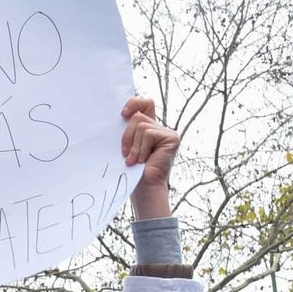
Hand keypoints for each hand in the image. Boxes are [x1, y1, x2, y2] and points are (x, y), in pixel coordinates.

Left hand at [121, 97, 180, 219]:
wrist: (143, 188)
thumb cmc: (131, 171)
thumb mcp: (126, 146)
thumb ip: (127, 130)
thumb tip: (120, 115)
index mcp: (148, 128)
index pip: (145, 104)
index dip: (134, 103)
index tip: (122, 114)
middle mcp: (159, 128)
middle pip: (137, 116)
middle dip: (127, 135)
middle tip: (125, 153)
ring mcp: (167, 133)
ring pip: (141, 125)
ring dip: (134, 145)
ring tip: (135, 160)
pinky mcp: (172, 138)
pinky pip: (148, 133)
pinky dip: (141, 148)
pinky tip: (144, 160)